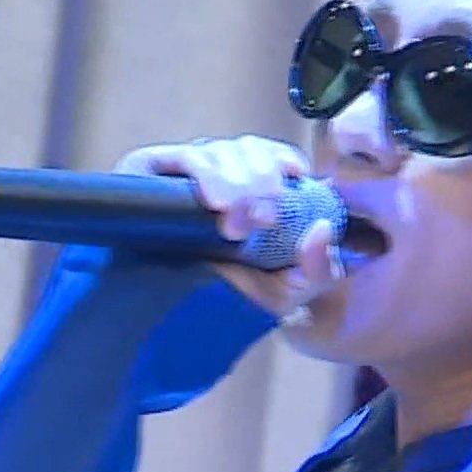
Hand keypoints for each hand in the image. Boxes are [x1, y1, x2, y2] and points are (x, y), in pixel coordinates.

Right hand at [112, 135, 343, 317]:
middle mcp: (210, 177)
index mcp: (242, 193)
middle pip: (248, 148)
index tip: (297, 177)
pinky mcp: (147, 171)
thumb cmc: (216, 306)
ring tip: (235, 229)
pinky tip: (216, 204)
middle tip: (263, 221)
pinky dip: (209, 175)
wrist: (156, 323)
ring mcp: (178, 174)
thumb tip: (324, 227)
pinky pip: (187, 157)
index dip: (283, 159)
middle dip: (264, 182)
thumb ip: (319, 270)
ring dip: (239, 185)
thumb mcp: (283, 295)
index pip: (269, 154)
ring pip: (221, 151)